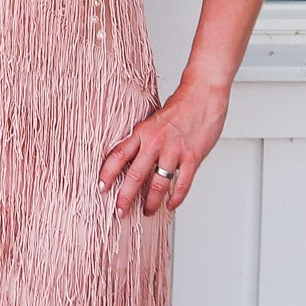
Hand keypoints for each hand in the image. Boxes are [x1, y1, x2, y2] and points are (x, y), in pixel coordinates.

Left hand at [97, 77, 229, 217]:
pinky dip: (175, 198)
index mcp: (142, 132)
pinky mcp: (192, 157)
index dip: (107, 173)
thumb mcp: (154, 121)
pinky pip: (182, 184)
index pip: (118, 155)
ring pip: (158, 184)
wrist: (203, 94)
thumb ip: (144, 139)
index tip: (101, 188)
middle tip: (120, 211)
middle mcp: (155, 142)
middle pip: (135, 175)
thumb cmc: (181, 106)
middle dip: (125, 197)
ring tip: (147, 211)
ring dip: (151, 202)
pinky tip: (170, 205)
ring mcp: (174, 150)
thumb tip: (133, 158)